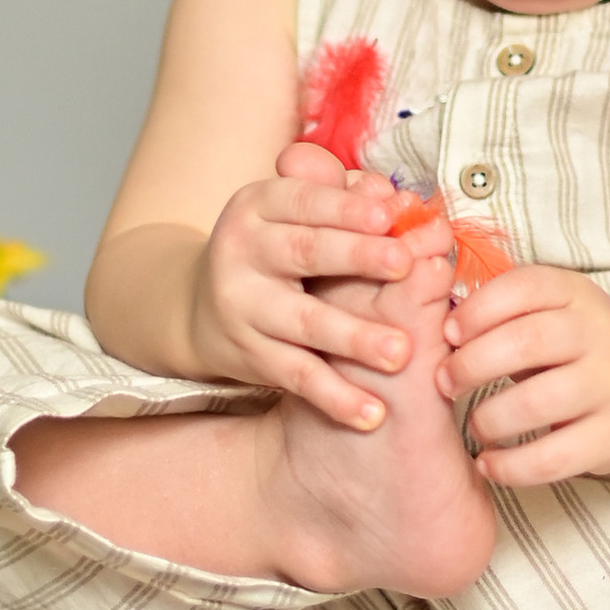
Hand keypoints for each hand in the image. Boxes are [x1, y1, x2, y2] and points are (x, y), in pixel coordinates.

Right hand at [189, 140, 425, 429]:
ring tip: (400, 352)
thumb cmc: (278, 251)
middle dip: (358, 256)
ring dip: (354, 337)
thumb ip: (343, 199)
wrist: (202, 309)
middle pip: (305, 252)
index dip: (346, 208)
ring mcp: (243, 307)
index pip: (304, 201)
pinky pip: (298, 376)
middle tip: (406, 263)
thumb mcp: (296, 214)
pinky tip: (372, 413)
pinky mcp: (250, 356)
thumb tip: (394, 197)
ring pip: (304, 321)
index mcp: (258, 206)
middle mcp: (242, 251)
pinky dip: (335, 396)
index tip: (390, 216)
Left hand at [438, 261, 609, 486]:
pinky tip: (488, 463)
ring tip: (476, 426)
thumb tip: (430, 323)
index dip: (475, 311)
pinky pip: (552, 458)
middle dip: (470, 365)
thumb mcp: (551, 311)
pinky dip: (509, 465)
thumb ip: (500, 311)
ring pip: (535, 403)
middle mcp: (600, 333)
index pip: (521, 288)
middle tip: (445, 383)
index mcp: (576, 292)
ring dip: (488, 419)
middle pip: (524, 343)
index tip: (447, 335)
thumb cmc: (577, 348)